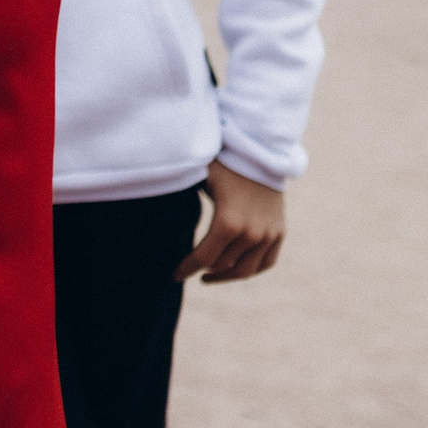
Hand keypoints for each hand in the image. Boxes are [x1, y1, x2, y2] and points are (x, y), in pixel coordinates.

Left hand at [174, 159, 286, 283]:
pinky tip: (233, 269)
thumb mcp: (198, 179)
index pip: (203, 259)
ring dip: (225, 275)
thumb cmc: (222, 164)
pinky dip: (250, 269)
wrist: (259, 151)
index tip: (174, 275)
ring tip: (209, 274)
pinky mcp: (279, 232)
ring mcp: (269, 234)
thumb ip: (180, 201)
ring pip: (245, 270)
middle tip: (188, 269)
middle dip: (203, 269)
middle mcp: (252, 233)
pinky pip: (266, 262)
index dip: (187, 269)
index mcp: (228, 223)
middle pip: (222, 265)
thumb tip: (148, 212)